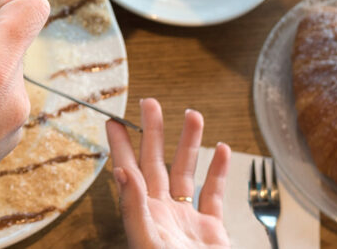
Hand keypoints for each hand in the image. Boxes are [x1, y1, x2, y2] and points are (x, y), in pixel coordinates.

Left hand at [107, 99, 230, 248]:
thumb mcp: (148, 242)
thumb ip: (134, 209)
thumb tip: (121, 172)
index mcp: (142, 216)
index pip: (128, 172)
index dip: (121, 147)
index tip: (114, 121)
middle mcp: (162, 214)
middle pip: (156, 164)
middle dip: (154, 133)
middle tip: (150, 103)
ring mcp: (187, 221)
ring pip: (187, 173)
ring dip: (189, 144)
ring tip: (192, 115)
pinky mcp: (212, 230)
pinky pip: (213, 195)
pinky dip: (218, 172)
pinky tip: (222, 150)